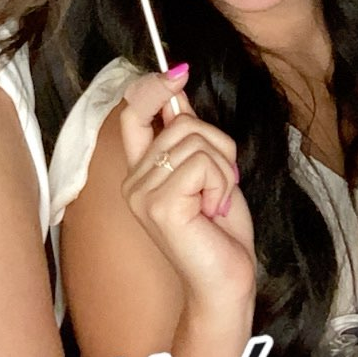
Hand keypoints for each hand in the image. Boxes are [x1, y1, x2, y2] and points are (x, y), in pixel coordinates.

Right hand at [119, 69, 255, 307]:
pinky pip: (201, 163)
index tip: (178, 73)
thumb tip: (179, 91)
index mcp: (141, 172)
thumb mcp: (208, 172)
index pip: (132, 114)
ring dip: (222, 167)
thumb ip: (188, 137)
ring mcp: (142, 193)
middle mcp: (133, 181)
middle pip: (180, 121)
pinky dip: (221, 183)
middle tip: (220, 184)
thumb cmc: (220, 233)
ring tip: (216, 202)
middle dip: (217, 144)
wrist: (225, 283)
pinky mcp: (159, 204)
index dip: (153, 87)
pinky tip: (214, 211)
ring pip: (193, 138)